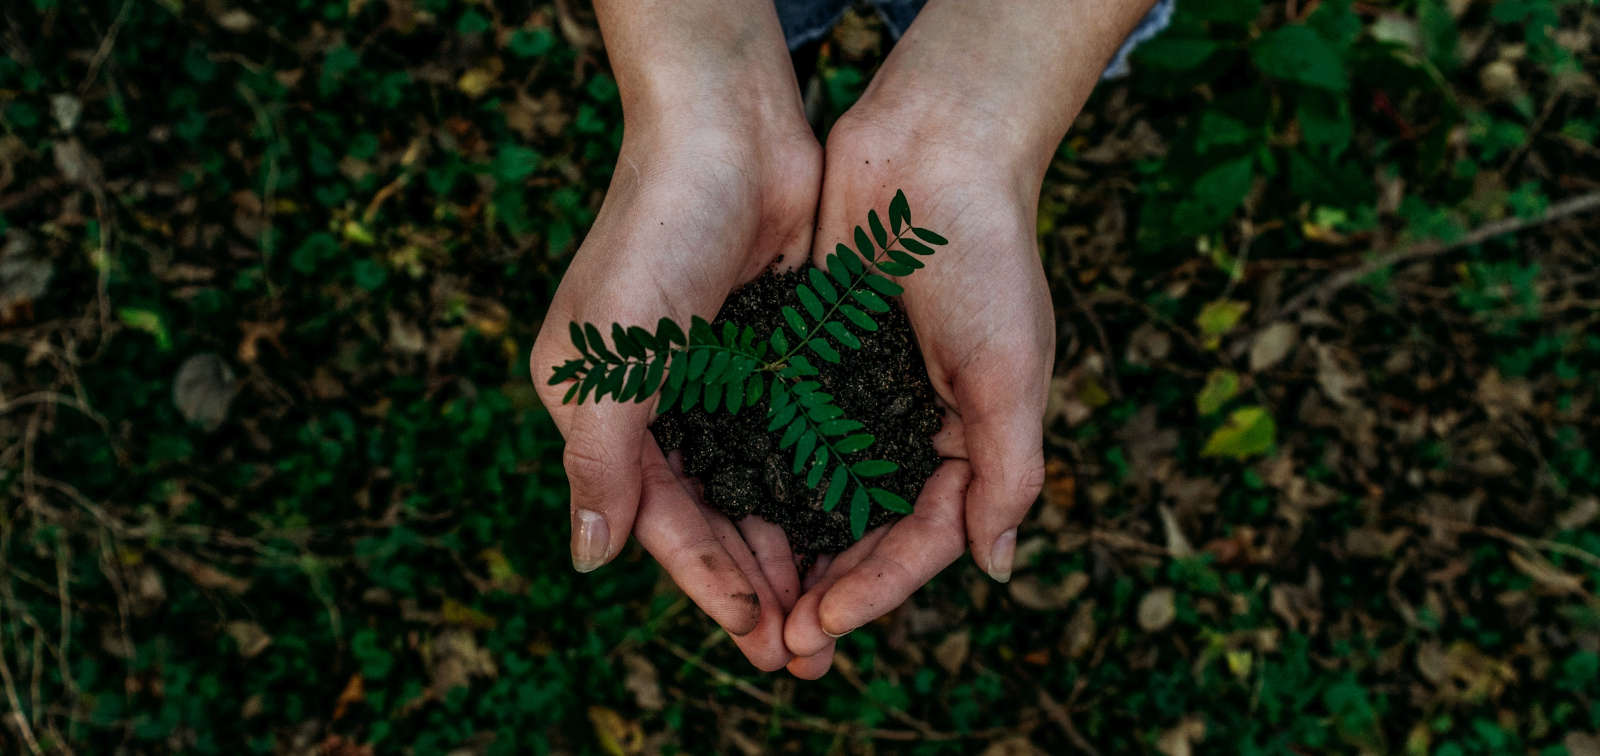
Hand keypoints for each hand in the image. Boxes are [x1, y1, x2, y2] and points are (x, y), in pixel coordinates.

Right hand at [530, 0, 820, 670]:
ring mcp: (721, 382)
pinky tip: (854, 530)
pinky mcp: (776, 355)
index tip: (757, 632)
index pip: (657, 519)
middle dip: (756, 586)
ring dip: (792, 550)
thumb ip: (599, 460)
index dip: (705, 580)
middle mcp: (661, 405)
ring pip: (759, 489)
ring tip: (833, 610)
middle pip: (712, 518)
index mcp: (604, 410)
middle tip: (805, 651)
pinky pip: (797, 441)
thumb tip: (587, 560)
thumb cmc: (654, 234)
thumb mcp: (608, 356)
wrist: (729, 130)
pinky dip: (819, 488)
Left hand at [781, 114, 1052, 677]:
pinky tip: (722, 511)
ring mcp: (859, 395)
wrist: (934, 149)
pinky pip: (783, 432)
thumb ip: (1007, 472)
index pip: (922, 538)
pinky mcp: (812, 358)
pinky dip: (759, 476)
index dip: (876, 589)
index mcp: (969, 440)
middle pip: (865, 531)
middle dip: (827, 588)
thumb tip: (996, 568)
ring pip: (817, 493)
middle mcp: (911, 427)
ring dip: (787, 548)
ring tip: (746, 599)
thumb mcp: (1012, 372)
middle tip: (778, 642)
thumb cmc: (986, 258)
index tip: (823, 625)